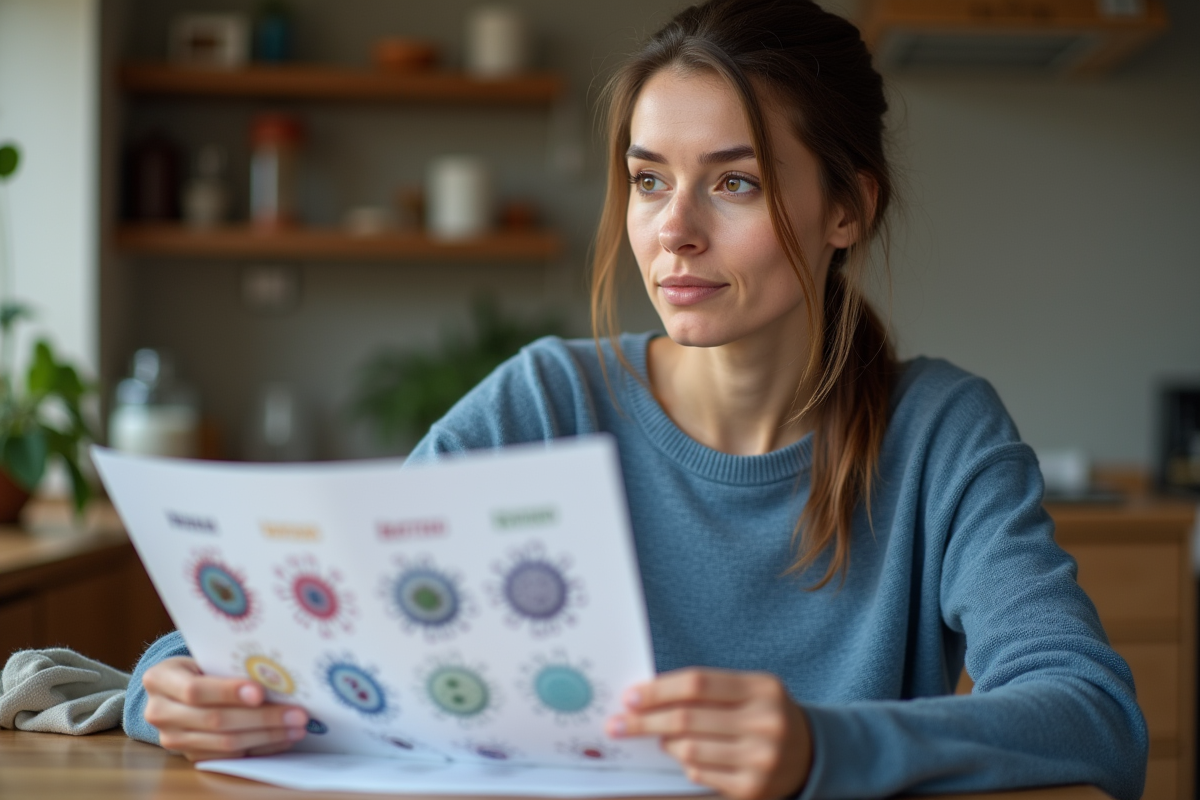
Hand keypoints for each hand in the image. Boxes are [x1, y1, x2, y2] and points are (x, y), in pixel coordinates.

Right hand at [141, 656, 308, 761]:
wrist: (176, 687)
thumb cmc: (199, 664)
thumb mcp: (204, 656)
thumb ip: (228, 664)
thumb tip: (277, 674)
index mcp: (160, 679)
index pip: (195, 690)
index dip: (229, 692)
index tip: (261, 692)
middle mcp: (159, 712)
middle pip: (215, 720)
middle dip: (261, 718)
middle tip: (297, 713)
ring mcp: (173, 738)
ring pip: (224, 743)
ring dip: (267, 736)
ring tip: (296, 726)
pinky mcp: (189, 755)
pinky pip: (229, 756)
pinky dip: (260, 747)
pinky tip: (283, 737)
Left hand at [607, 668, 812, 799]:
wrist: (809, 753)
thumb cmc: (763, 715)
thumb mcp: (748, 691)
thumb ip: (707, 691)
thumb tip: (646, 697)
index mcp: (763, 688)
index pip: (697, 684)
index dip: (658, 690)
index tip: (629, 697)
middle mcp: (766, 723)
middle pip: (686, 719)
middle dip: (644, 722)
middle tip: (618, 723)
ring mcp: (761, 759)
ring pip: (688, 751)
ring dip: (665, 744)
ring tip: (661, 740)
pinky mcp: (753, 790)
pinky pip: (700, 774)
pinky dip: (687, 765)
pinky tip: (690, 758)